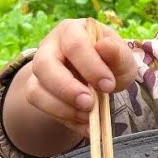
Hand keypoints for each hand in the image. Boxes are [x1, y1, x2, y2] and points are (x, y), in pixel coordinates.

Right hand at [17, 18, 139, 136]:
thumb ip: (117, 53)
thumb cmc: (110, 62)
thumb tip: (104, 46)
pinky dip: (65, 120)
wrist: (99, 78)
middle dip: (67, 89)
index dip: (90, 66)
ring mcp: (39, 71)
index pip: (75, 44)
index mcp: (71, 31)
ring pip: (36, 90)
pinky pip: (41, 108)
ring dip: (62, 108)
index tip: (108, 86)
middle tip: (89, 104)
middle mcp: (49, 47)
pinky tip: (85, 126)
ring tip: (89, 117)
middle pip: (44, 65)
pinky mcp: (37, 92)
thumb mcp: (122, 57)